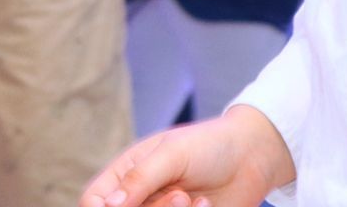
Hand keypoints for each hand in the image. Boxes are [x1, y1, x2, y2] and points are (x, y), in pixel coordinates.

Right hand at [80, 107, 294, 206]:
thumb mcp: (172, 153)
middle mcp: (139, 199)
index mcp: (126, 174)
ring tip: (190, 200)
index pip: (94, 200)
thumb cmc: (209, 145)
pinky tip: (205, 204)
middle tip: (178, 198)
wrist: (253, 157)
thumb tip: (110, 205)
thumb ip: (140, 177)